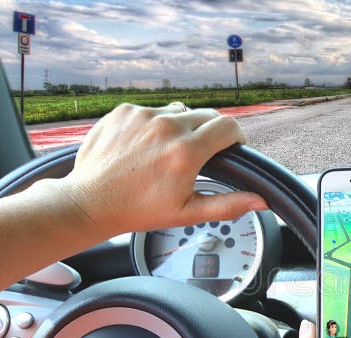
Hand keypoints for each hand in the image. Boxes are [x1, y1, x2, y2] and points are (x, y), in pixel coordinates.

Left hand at [54, 102, 265, 238]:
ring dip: (183, 127)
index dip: (236, 136)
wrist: (90, 202)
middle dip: (211, 132)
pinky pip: (153, 111)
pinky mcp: (124, 111)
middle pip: (207, 115)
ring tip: (169, 152)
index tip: (232, 146)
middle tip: (201, 154)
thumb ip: (228, 204)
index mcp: (186, 152)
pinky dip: (156, 124)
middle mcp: (166, 126)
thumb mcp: (187, 212)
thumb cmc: (138, 210)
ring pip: (180, 112)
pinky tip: (146, 146)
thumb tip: (260, 200)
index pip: (228, 126)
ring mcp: (143, 115)